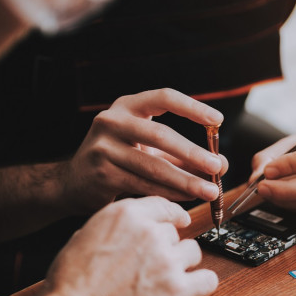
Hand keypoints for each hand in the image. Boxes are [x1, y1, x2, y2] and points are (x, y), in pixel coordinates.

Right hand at [6, 197, 217, 295]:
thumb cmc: (71, 283)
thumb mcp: (86, 235)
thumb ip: (115, 227)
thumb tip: (130, 229)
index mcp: (127, 215)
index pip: (163, 206)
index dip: (171, 216)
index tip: (178, 222)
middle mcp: (150, 233)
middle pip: (174, 232)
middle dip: (166, 247)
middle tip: (151, 265)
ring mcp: (167, 261)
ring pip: (192, 252)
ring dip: (182, 264)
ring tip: (165, 279)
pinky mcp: (178, 290)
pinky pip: (207, 280)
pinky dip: (201, 285)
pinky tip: (192, 288)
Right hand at [58, 88, 227, 214]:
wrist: (74, 182)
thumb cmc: (119, 160)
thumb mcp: (148, 149)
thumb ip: (182, 154)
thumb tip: (221, 163)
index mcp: (127, 106)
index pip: (163, 97)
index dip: (192, 107)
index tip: (217, 120)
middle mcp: (112, 121)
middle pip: (161, 134)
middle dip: (193, 153)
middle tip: (216, 166)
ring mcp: (103, 147)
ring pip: (153, 165)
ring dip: (185, 180)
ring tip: (209, 190)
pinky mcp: (102, 173)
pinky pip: (143, 184)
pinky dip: (168, 193)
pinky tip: (186, 198)